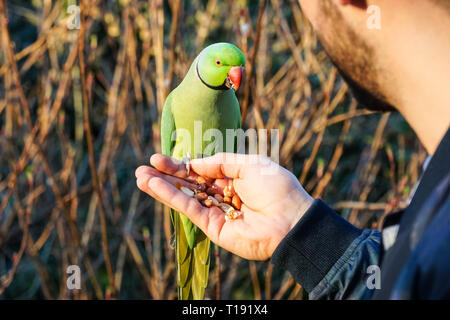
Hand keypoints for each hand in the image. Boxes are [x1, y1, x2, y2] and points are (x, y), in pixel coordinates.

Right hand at [135, 153, 313, 260]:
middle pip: (188, 184)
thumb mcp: (249, 163)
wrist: (291, 219)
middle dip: (166, 176)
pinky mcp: (212, 227)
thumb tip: (195, 162)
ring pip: (184, 196)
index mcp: (233, 178)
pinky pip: (188, 209)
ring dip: (161, 187)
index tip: (159, 158)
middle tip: (143, 167)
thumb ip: (220, 162)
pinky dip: (170, 198)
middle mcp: (222, 194)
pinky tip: (153, 187)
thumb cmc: (275, 186)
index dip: (181, 164)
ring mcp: (216, 212)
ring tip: (139, 177)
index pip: (200, 170)